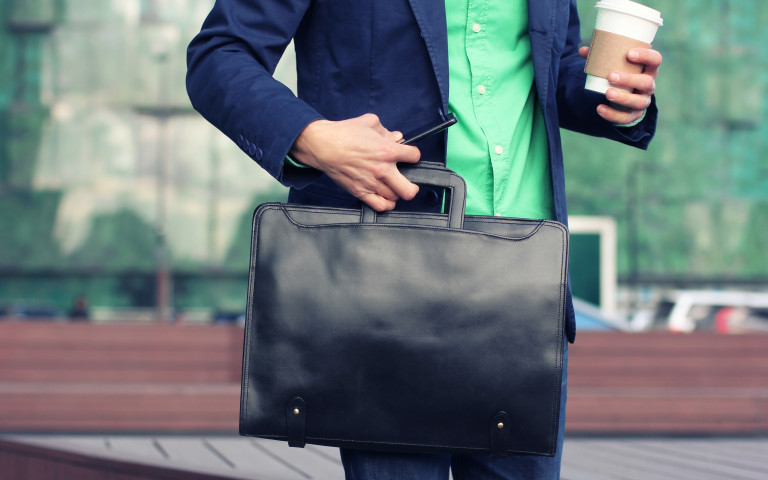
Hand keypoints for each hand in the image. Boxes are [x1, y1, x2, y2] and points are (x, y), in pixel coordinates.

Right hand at [289, 113, 420, 211]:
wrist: (323, 145)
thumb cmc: (344, 133)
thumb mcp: (370, 123)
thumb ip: (387, 131)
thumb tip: (397, 138)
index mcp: (387, 151)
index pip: (414, 156)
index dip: (413, 154)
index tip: (409, 155)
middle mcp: (382, 170)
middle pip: (409, 190)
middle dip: (413, 186)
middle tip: (409, 181)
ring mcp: (371, 183)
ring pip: (395, 198)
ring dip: (397, 192)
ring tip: (393, 187)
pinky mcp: (360, 192)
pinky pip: (380, 206)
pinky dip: (386, 204)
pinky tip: (386, 198)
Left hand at [579, 46, 661, 124]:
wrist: (623, 99)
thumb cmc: (621, 75)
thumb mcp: (615, 65)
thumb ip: (601, 56)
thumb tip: (582, 50)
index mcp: (648, 69)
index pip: (655, 60)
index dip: (646, 56)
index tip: (629, 54)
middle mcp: (649, 86)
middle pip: (646, 82)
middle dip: (629, 79)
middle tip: (611, 76)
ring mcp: (643, 101)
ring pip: (638, 102)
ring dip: (623, 98)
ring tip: (607, 93)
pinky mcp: (634, 115)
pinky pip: (626, 117)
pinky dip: (612, 114)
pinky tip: (600, 108)